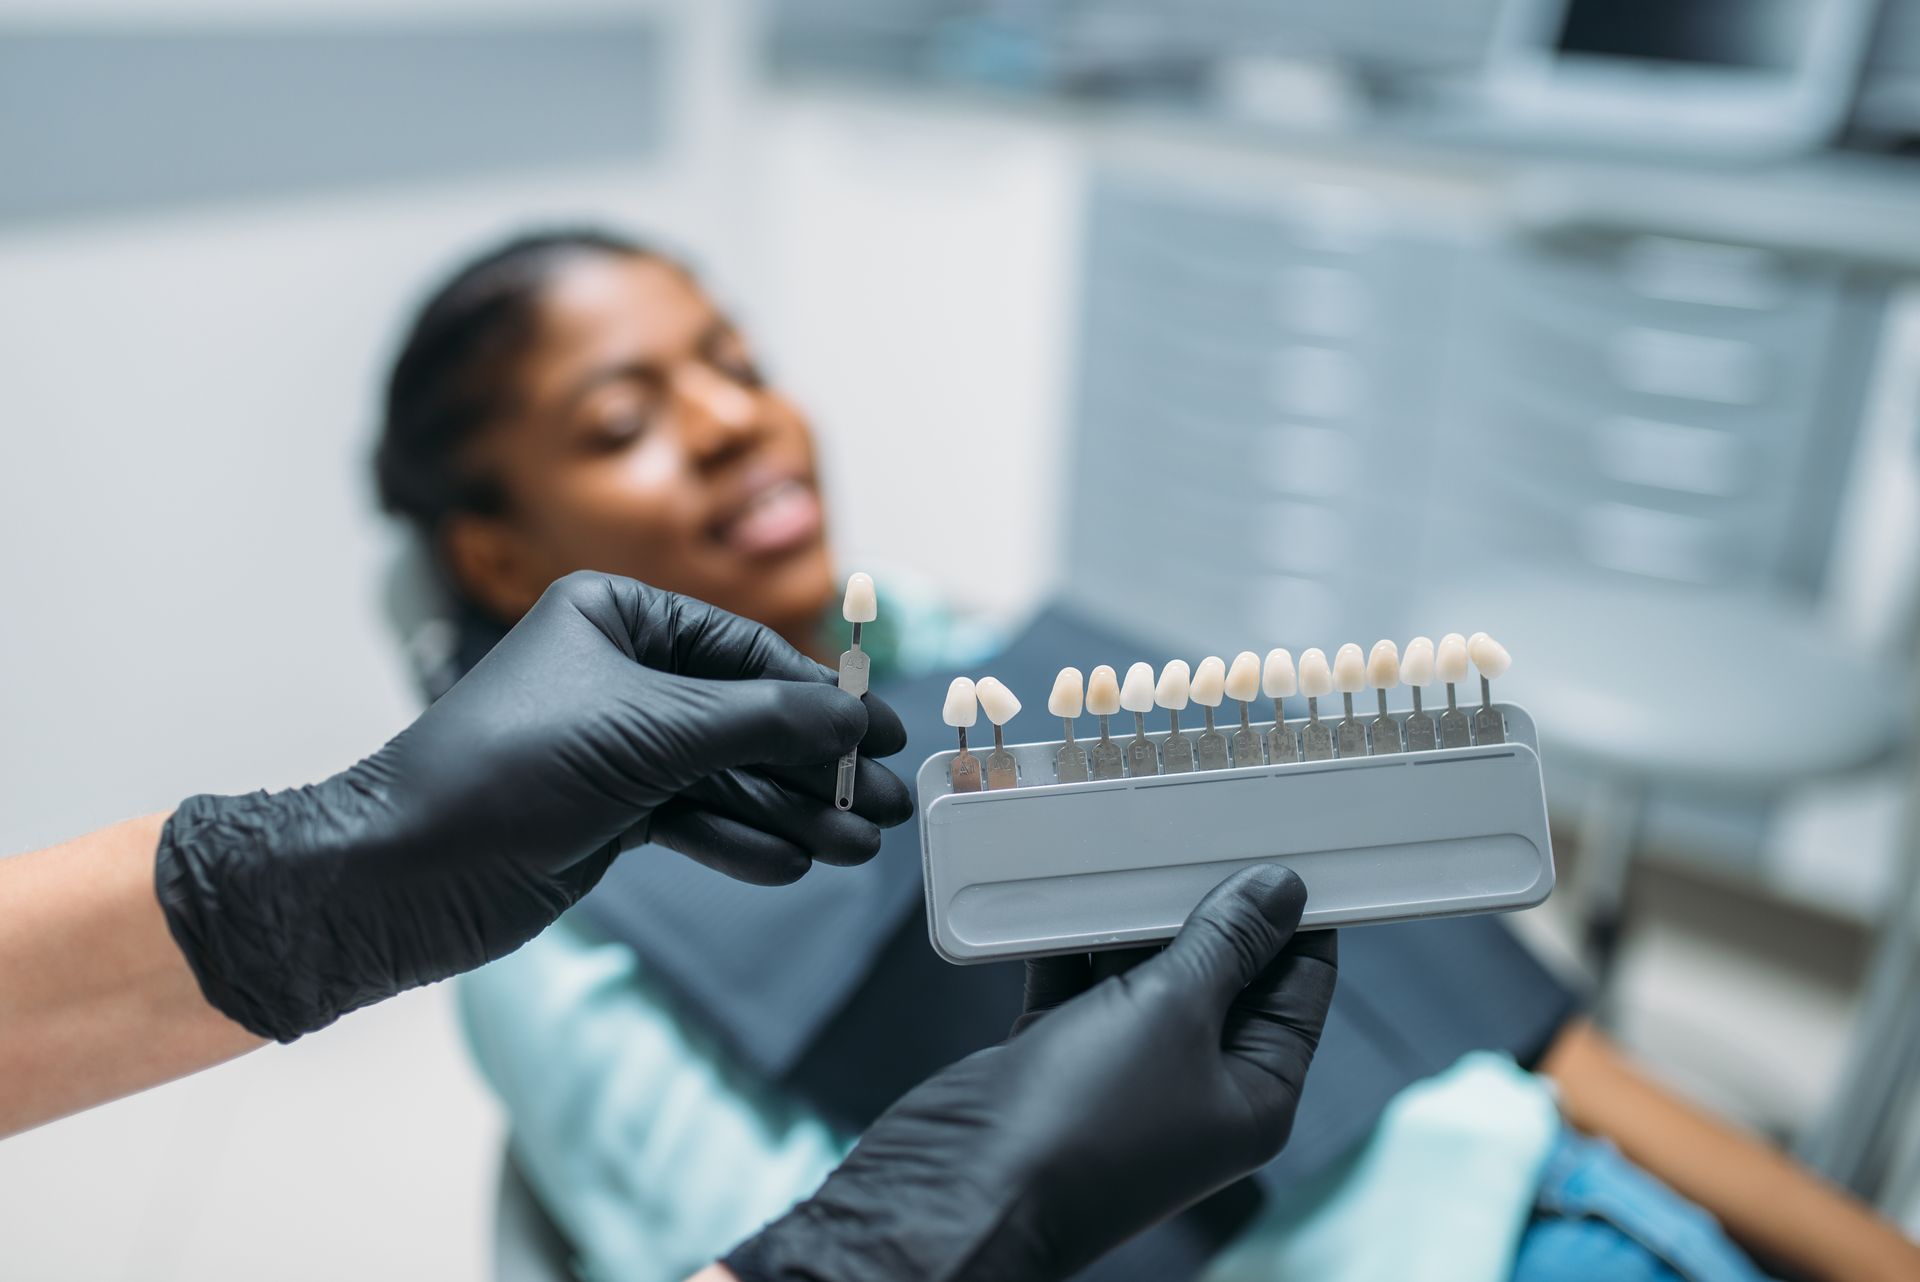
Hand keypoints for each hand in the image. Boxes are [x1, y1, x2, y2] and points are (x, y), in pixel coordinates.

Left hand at [155, 571, 910, 1040]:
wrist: (402, 874)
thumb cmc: (510, 772)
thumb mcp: (652, 734)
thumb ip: (764, 723)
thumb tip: (856, 717)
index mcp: (616, 617)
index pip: (745, 651)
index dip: (820, 698)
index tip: (885, 737)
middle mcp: (618, 674)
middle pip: (745, 717)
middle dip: (814, 767)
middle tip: (886, 808)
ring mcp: (612, 748)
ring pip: (725, 776)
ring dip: (789, 813)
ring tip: (853, 849)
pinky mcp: (604, 814)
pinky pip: (692, 820)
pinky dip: (738, 842)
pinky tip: (789, 865)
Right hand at [725, 864, 1337, 1281]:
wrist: (960, 1189)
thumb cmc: (1082, 1123)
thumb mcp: (1171, 1014)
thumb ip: (1224, 945)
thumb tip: (1280, 891)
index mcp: (1253, 1090)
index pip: (1300, 984)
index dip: (1298, 914)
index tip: (1289, 838)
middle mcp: (1196, 1082)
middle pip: (1223, 971)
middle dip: (1210, 900)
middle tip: (1206, 818)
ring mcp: (1124, 1069)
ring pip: (1145, 970)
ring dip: (1135, 912)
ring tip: (1138, 833)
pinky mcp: (1059, 1054)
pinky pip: (1079, 981)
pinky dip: (1071, 937)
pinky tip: (1064, 883)